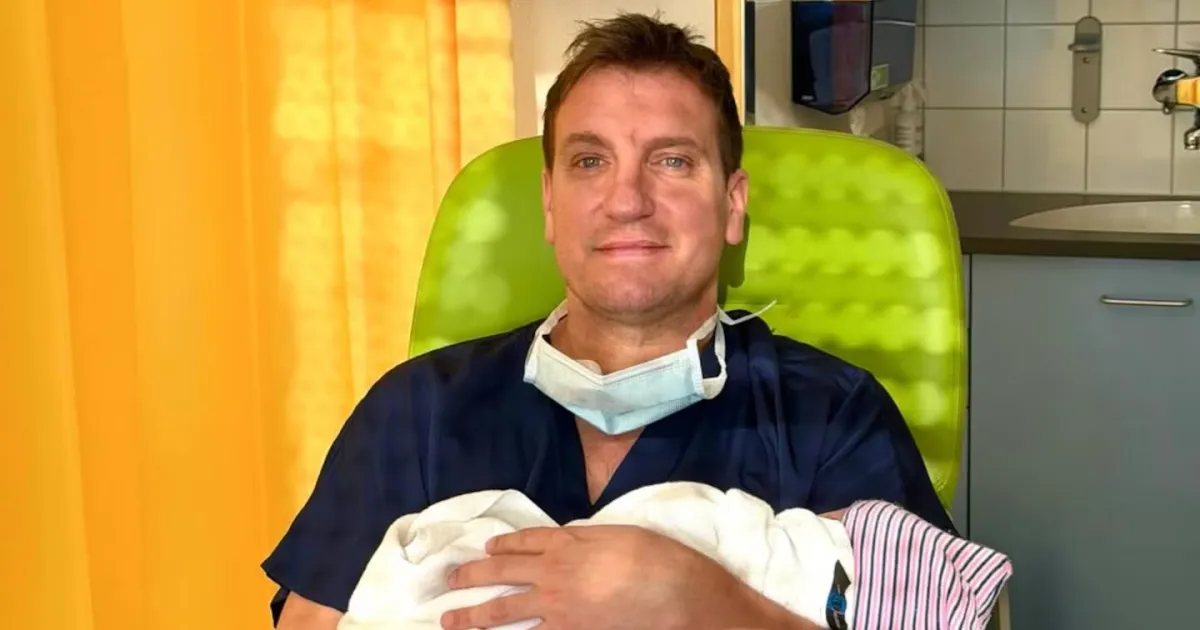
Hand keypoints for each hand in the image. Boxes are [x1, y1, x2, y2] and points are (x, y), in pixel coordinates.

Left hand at [439, 524, 785, 629]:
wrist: (674, 597)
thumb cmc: (655, 559)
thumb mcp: (619, 533)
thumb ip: (586, 538)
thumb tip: (565, 539)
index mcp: (567, 544)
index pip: (524, 542)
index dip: (503, 545)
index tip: (487, 548)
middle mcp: (552, 576)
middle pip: (502, 575)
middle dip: (472, 577)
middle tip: (449, 581)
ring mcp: (556, 610)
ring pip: (503, 612)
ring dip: (473, 616)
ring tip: (449, 621)